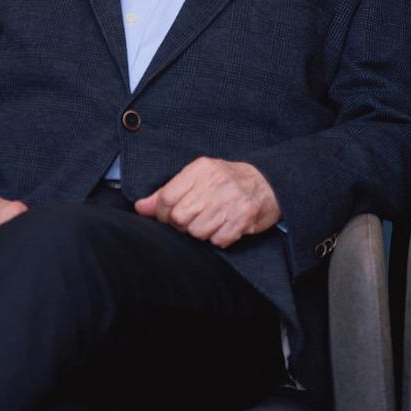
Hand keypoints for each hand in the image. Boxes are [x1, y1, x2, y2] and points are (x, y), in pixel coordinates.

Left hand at [135, 158, 281, 247]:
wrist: (269, 183)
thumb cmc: (228, 181)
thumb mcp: (198, 177)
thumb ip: (169, 191)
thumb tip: (141, 207)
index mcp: (202, 169)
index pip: (167, 197)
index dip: (162, 213)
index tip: (168, 216)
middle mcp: (216, 183)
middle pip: (179, 217)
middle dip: (182, 225)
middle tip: (193, 219)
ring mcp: (231, 201)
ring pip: (197, 231)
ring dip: (201, 233)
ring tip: (212, 222)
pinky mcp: (243, 219)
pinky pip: (218, 240)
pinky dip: (219, 239)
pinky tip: (225, 226)